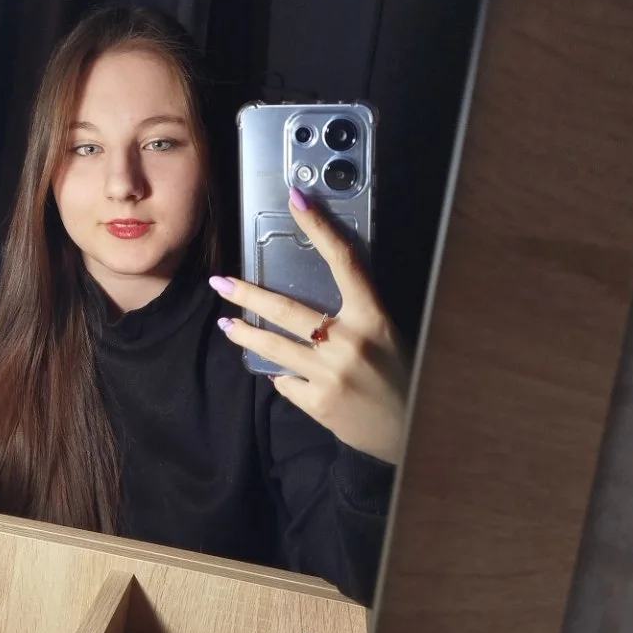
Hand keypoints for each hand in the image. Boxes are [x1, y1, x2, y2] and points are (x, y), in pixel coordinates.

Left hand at [210, 194, 410, 465]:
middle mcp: (350, 342)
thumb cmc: (402, 377)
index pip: (344, 262)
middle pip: (285, 310)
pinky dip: (283, 376)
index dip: (319, 228)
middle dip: (246, 294)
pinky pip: (286, 382)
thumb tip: (315, 299)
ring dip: (245, 334)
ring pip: (273, 347)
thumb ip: (356, 316)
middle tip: (220, 282)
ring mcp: (331, 374)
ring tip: (228, 324)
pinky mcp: (319, 403)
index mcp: (374, 317)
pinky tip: (282, 374)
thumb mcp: (388, 335)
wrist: (412, 432)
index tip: (296, 200)